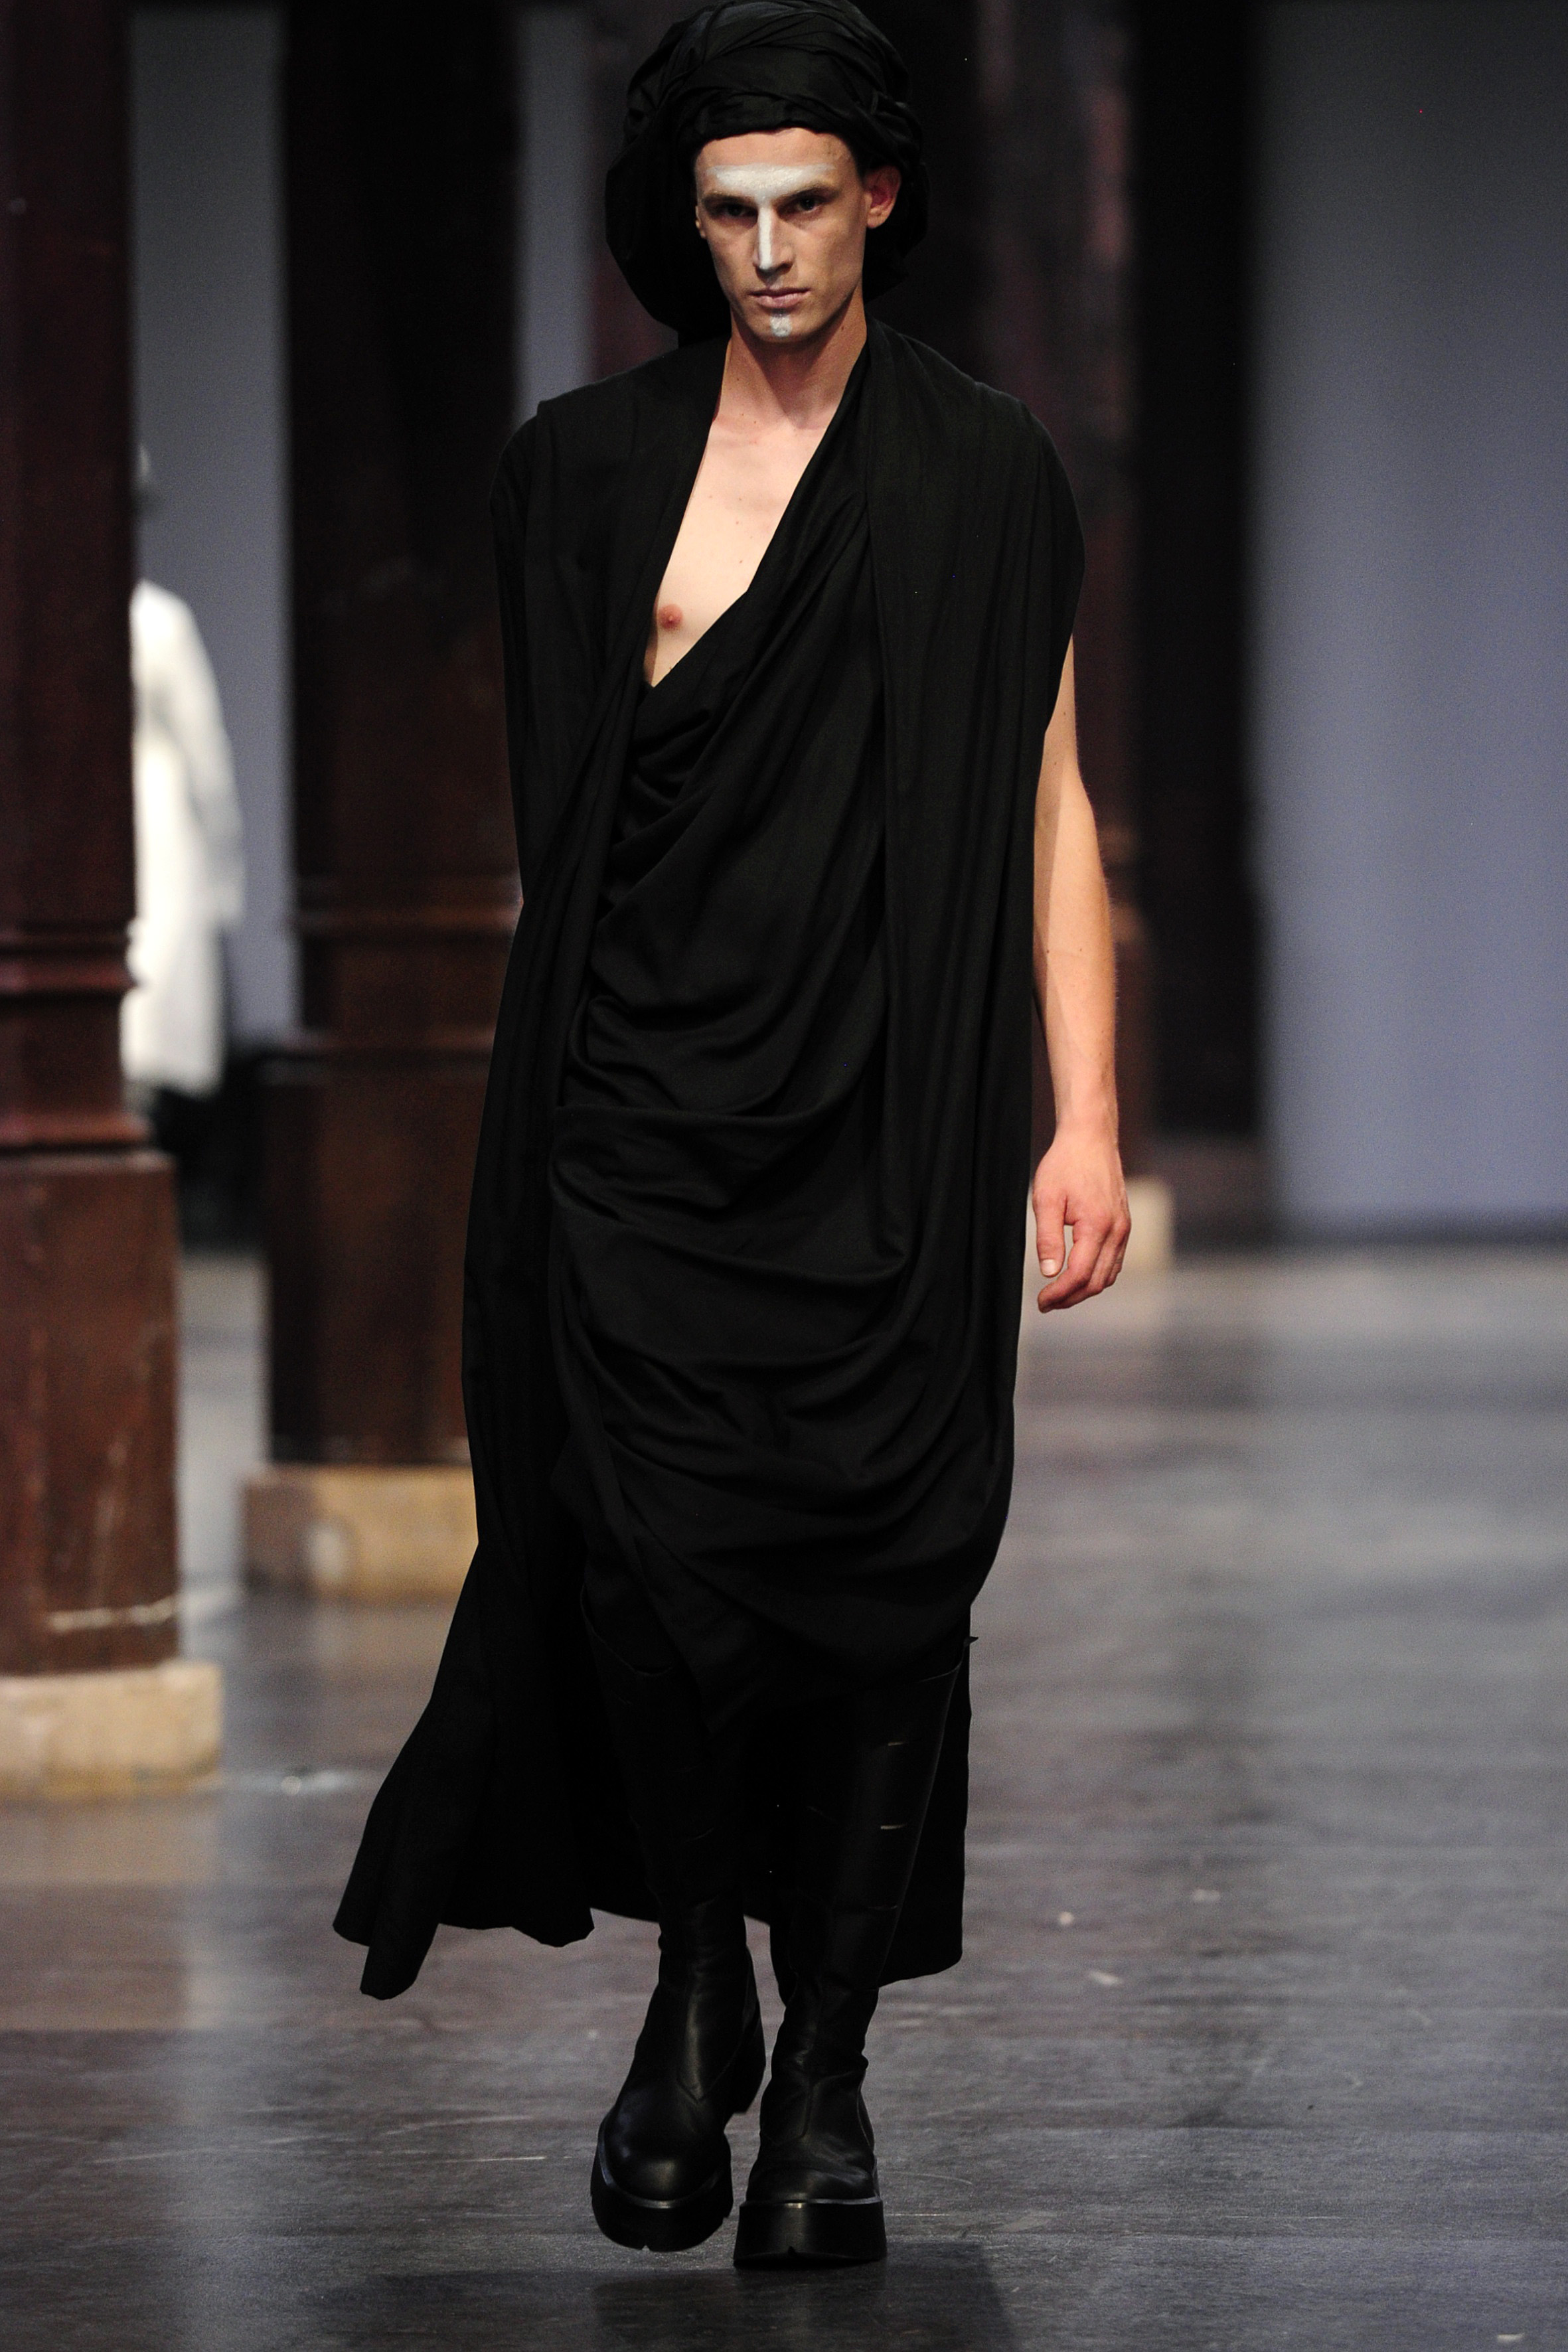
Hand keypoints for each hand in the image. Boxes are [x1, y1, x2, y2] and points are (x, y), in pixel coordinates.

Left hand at [1031, 1124, 1129, 1311]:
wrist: (1091, 1139)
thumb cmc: (1066, 1164)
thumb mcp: (1046, 1199)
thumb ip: (1047, 1238)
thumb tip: (1049, 1273)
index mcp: (1097, 1226)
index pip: (1079, 1275)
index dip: (1059, 1294)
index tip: (1041, 1302)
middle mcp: (1116, 1231)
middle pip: (1097, 1282)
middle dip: (1071, 1298)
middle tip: (1047, 1303)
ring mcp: (1123, 1229)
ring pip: (1109, 1275)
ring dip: (1084, 1290)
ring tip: (1059, 1294)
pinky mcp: (1123, 1225)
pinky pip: (1115, 1262)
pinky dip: (1097, 1275)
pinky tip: (1078, 1276)